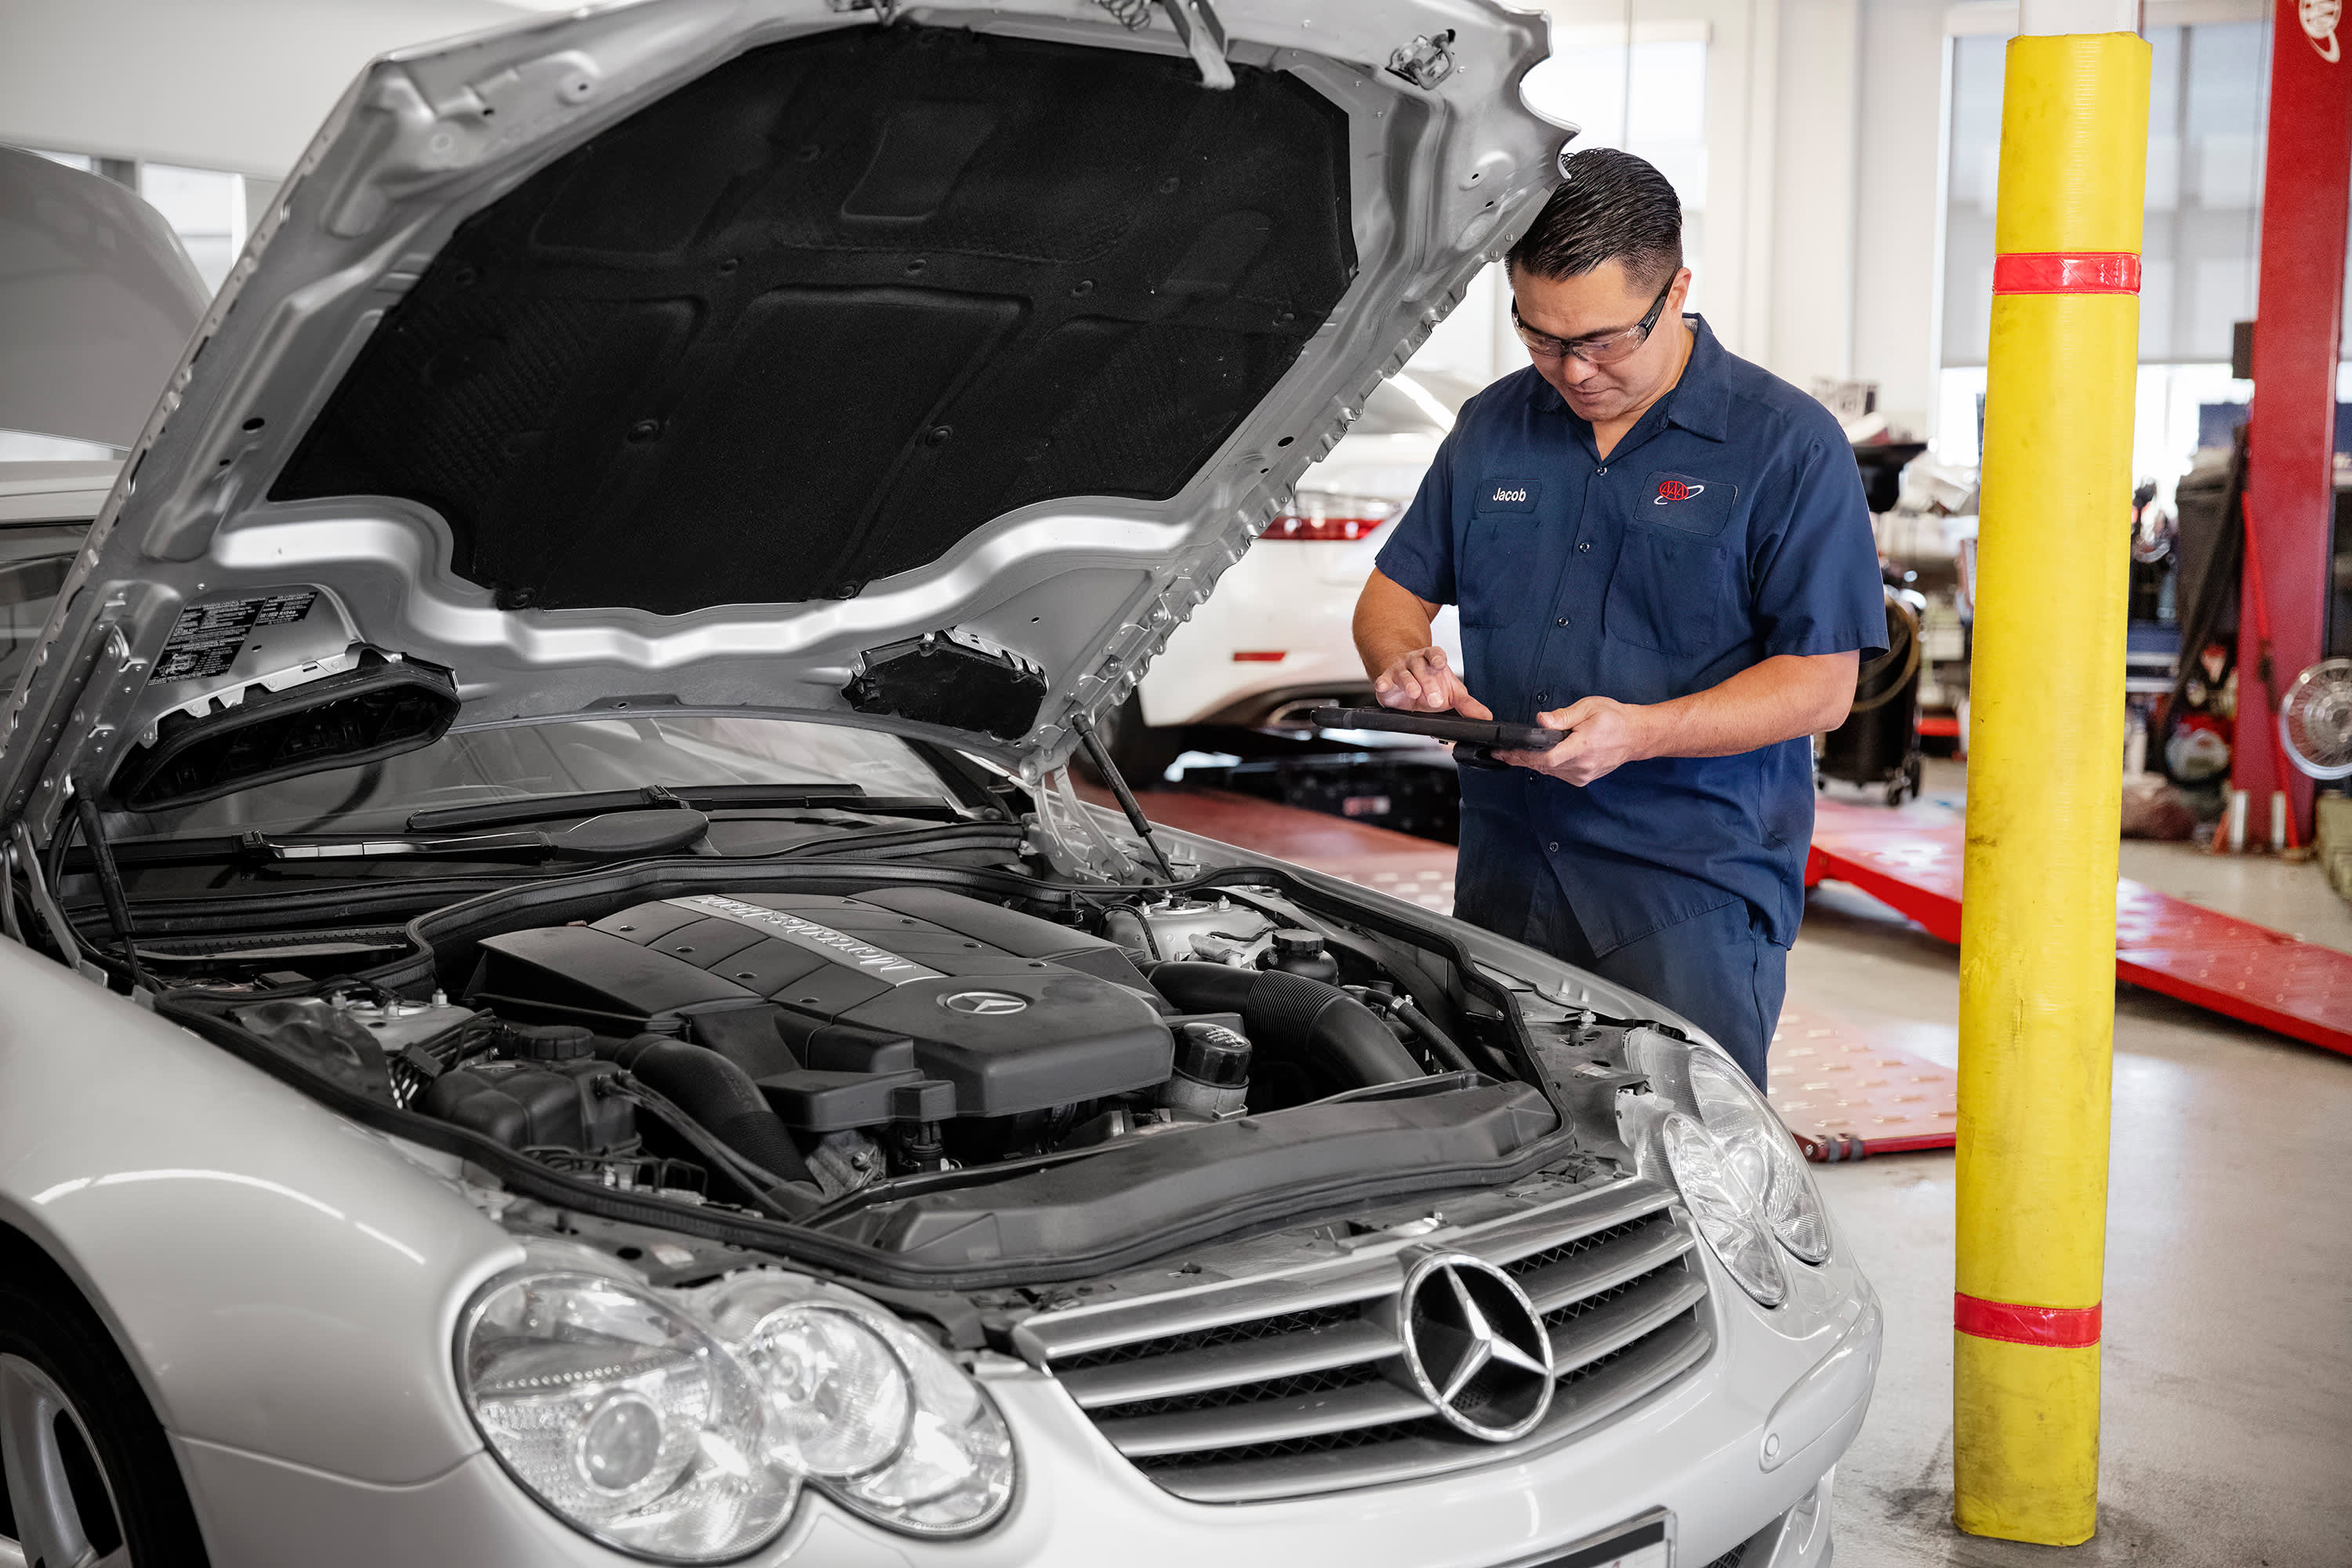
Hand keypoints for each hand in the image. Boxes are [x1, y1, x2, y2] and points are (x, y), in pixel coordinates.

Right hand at [1372, 646, 1492, 717]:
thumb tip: (1486, 717)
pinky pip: (1383, 679)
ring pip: (1403, 673)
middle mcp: (1415, 661)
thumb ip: (1467, 704)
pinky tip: (1383, 686)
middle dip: (1428, 682)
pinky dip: (1382, 682)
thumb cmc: (1429, 682)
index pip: (1435, 653)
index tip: (1440, 664)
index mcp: (1433, 660)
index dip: (1438, 658)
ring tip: (1414, 693)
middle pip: (1421, 667)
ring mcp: (1400, 669)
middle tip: (1435, 699)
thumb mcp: (1451, 692)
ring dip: (1408, 682)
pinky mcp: (1386, 680)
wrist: (1403, 678)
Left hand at [1495, 695, 1654, 785]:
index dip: (1523, 756)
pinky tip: (1539, 757)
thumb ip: (1563, 716)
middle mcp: (1582, 766)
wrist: (1636, 735)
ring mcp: (1582, 775)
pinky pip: (1558, 773)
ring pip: (1549, 771)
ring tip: (1515, 753)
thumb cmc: (1615, 719)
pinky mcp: (1583, 778)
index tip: (1506, 752)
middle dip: (1520, 759)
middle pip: (1543, 766)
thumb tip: (1542, 720)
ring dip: (1532, 762)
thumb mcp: (1589, 707)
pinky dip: (1547, 765)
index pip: (1547, 757)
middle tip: (1502, 753)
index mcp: (1582, 747)